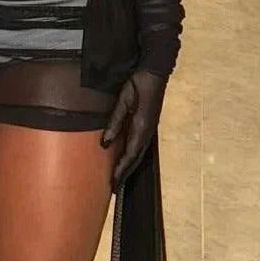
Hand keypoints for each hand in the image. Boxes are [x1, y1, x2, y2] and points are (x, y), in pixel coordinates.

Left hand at [100, 69, 166, 189]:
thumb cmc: (138, 84)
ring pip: (138, 153)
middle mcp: (147, 132)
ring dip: (129, 166)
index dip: (121, 170)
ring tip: (119, 177)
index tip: (113, 183)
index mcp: (141, 127)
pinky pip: (140, 145)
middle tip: (115, 187)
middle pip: (135, 158)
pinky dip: (132, 156)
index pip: (130, 155)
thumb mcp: (123, 101)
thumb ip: (115, 122)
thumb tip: (105, 144)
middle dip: (125, 173)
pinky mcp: (148, 125)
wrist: (154, 73)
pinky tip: (126, 159)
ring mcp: (149, 129)